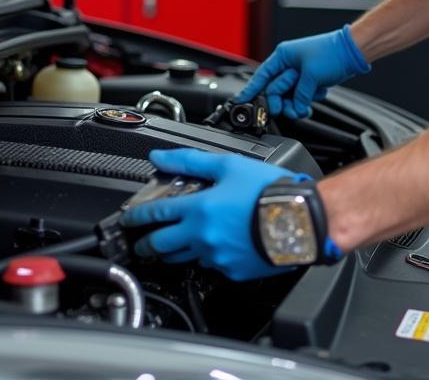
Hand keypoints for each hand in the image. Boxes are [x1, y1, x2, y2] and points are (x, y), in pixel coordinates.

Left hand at [121, 148, 304, 280]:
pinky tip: (216, 246)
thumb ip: (190, 161)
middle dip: (146, 244)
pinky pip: (211, 266)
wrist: (298, 218)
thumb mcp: (228, 165)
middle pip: (160, 246)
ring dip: (173, 252)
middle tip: (142, 241)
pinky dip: (208, 256)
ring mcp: (216, 257)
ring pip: (183, 259)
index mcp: (198, 210)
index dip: (137, 217)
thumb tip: (161, 157)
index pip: (154, 215)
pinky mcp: (231, 271)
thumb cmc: (267, 191)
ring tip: (174, 245)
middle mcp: (202, 237)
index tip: (129, 219)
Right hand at [237, 25, 369, 118]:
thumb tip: (295, 108)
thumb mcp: (311, 76)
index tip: (241, 100)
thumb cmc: (331, 53)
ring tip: (307, 104)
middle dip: (283, 102)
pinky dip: (310, 99)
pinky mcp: (310, 81)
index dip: (251, 89)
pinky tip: (319, 91)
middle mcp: (289, 65)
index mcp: (283, 56)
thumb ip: (299, 94)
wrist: (352, 53)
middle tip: (288, 110)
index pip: (262, 76)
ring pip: (290, 96)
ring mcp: (300, 74)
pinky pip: (303, 97)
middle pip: (276, 90)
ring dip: (298, 103)